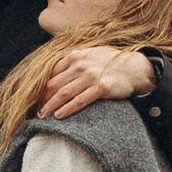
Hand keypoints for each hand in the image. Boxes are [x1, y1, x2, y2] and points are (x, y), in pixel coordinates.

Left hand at [38, 41, 154, 117]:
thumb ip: (74, 62)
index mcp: (75, 56)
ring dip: (50, 106)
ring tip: (43, 116)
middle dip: (42, 99)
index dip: (41, 87)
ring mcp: (90, 76)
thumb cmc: (112, 63)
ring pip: (64, 93)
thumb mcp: (90, 55)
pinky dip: (67, 109)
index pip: (51, 73)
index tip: (36, 98)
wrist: (135, 68)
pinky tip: (59, 116)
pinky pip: (80, 100)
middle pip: (54, 85)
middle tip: (36, 111)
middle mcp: (80, 65)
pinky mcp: (100, 88)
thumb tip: (56, 73)